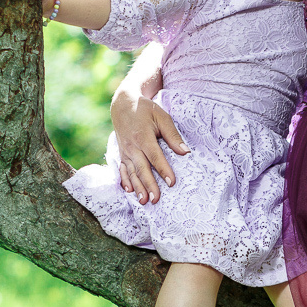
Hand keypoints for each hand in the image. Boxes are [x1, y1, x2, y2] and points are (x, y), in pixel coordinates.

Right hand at [111, 89, 187, 203]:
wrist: (123, 104)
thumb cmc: (146, 110)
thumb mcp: (162, 117)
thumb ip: (172, 135)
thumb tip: (185, 151)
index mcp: (143, 136)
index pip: (155, 156)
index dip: (163, 170)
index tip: (171, 182)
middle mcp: (132, 146)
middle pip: (142, 168)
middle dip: (149, 185)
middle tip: (155, 200)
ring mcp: (125, 151)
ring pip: (131, 172)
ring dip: (137, 187)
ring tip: (143, 201)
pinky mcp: (121, 153)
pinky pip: (122, 169)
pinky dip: (125, 180)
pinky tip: (129, 191)